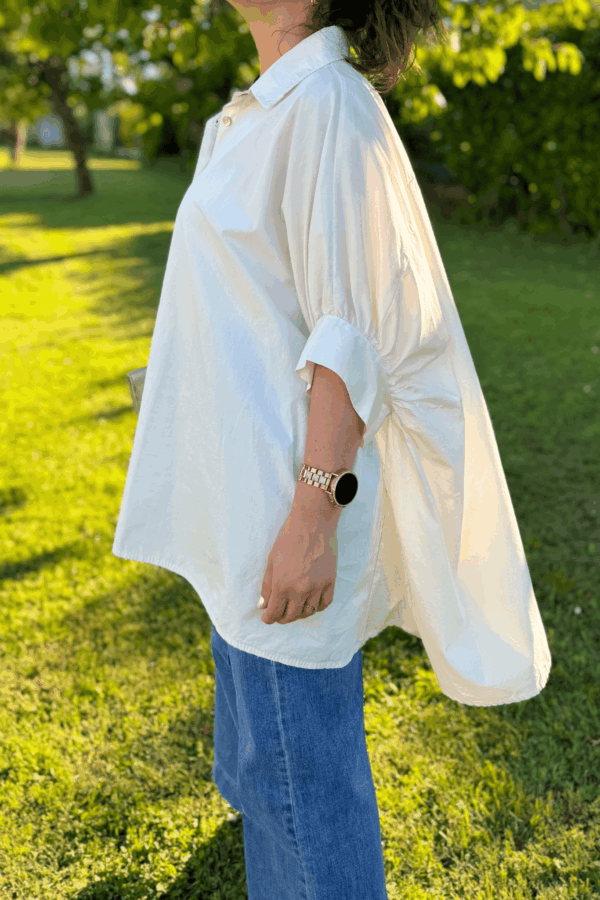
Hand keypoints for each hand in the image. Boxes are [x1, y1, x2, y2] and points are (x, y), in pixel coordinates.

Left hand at [259, 504, 337, 624]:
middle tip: (279, 615)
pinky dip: (317, 607)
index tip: (267, 618)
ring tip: (294, 610)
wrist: (312, 523)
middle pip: (291, 616)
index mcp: (282, 585)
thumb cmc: (288, 538)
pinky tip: (311, 604)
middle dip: (282, 618)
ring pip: (308, 612)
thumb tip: (262, 605)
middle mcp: (300, 590)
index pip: (275, 612)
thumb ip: (267, 585)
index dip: (269, 618)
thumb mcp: (271, 561)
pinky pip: (324, 603)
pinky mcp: (330, 581)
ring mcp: (317, 587)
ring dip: (299, 615)